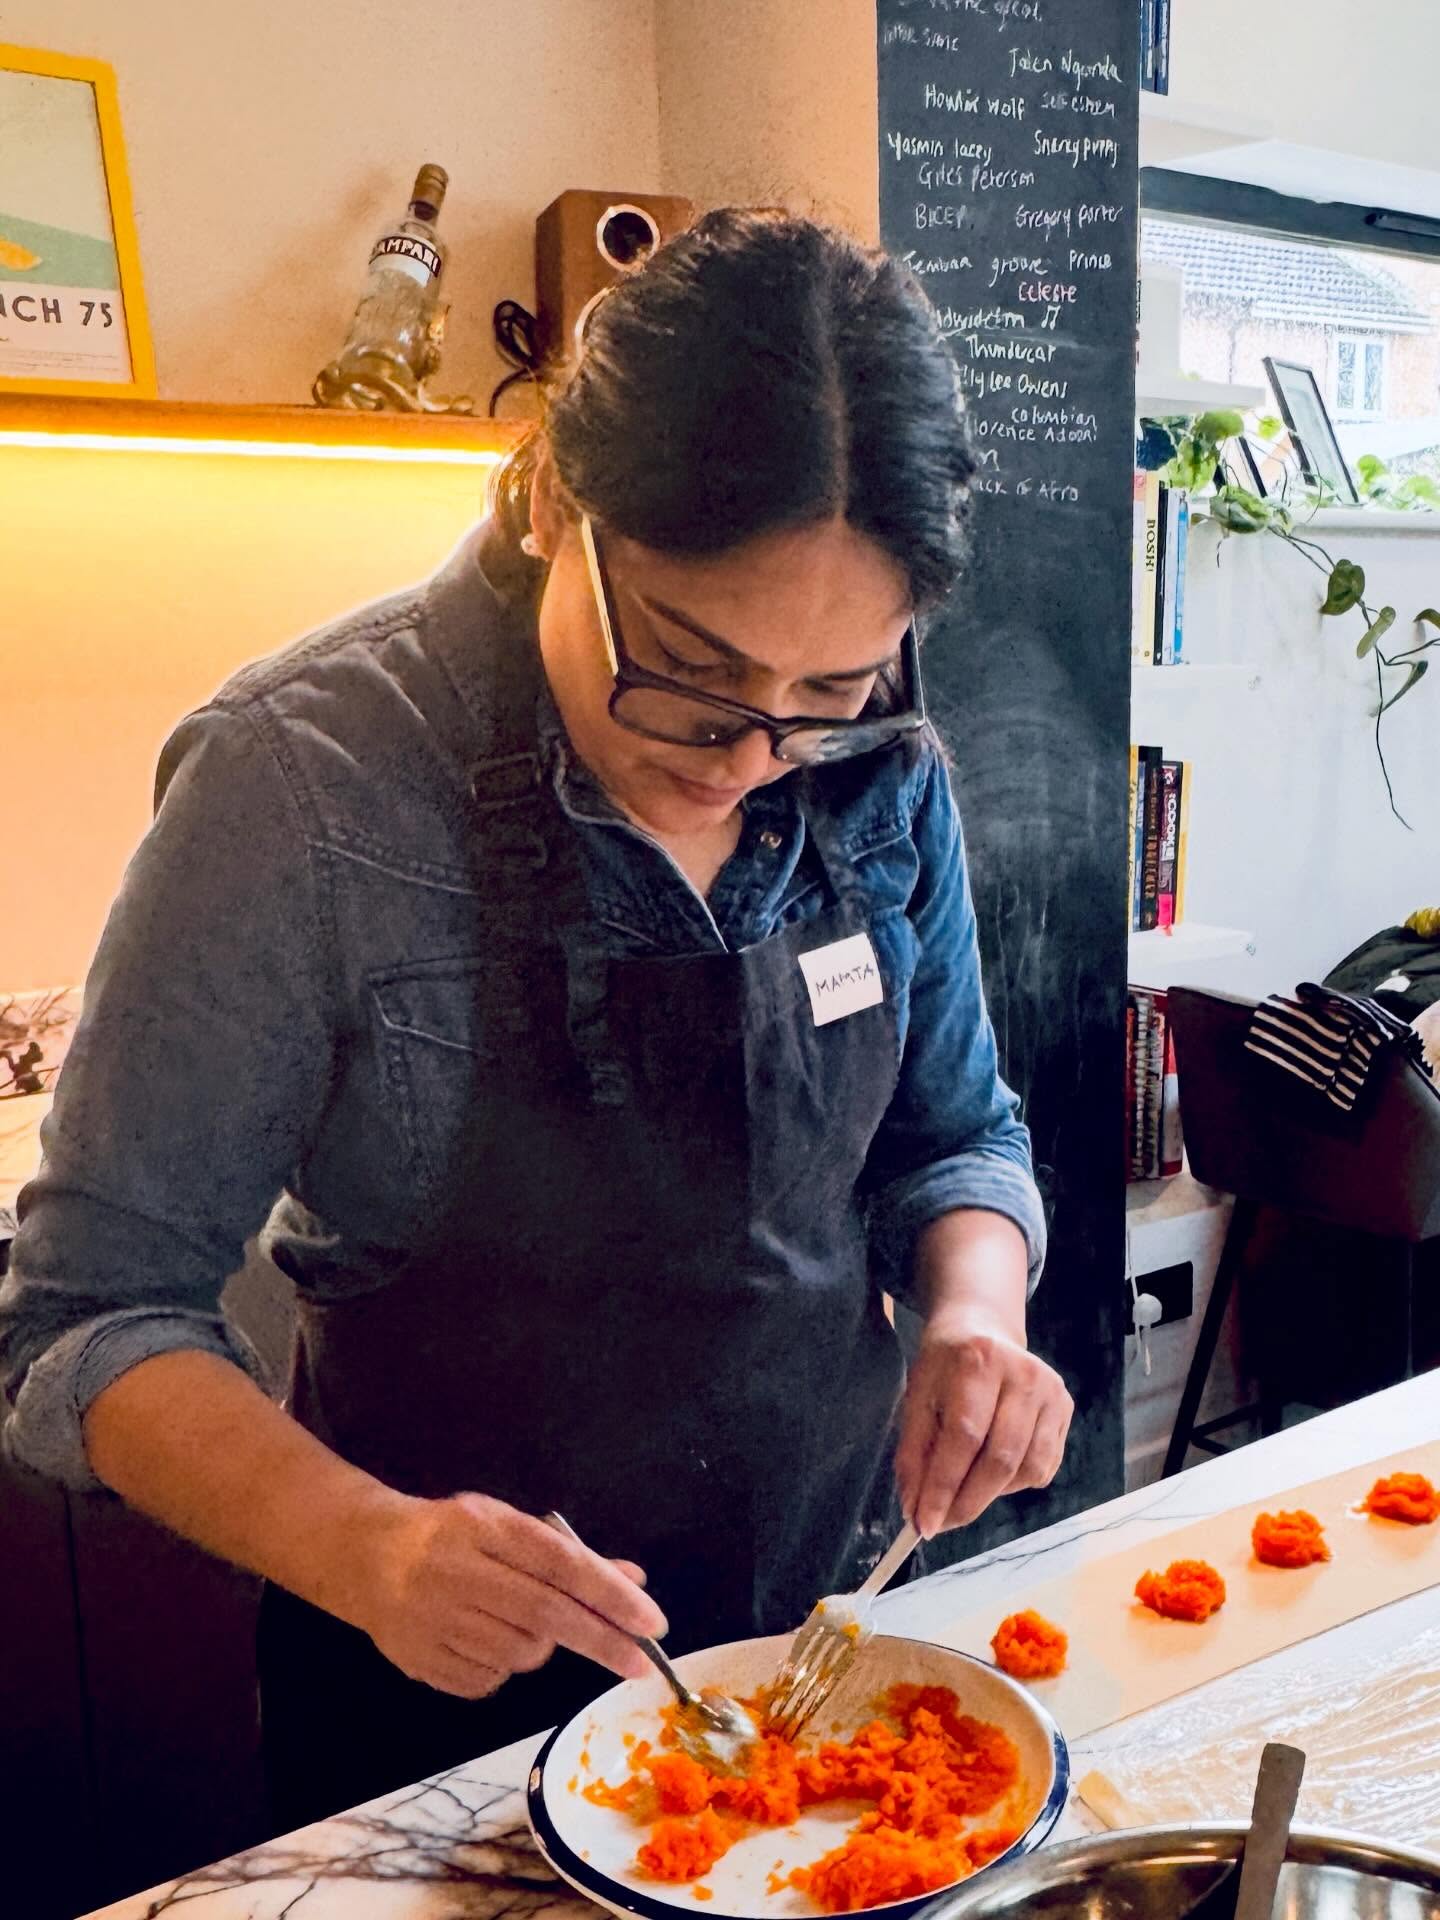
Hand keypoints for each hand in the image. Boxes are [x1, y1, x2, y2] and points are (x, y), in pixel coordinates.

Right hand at [352, 1491, 667, 1697]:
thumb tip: (634, 1581)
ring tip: (516, 1618)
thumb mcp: (508, 1526)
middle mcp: (459, 1572)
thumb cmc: (452, 1534)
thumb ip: (570, 1555)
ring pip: (521, 1653)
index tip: (650, 1622)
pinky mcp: (420, 1662)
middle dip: (601, 1640)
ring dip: (541, 1645)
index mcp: (485, 1527)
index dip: (609, 1594)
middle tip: (640, 1664)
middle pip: (546, 1615)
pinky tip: (483, 1637)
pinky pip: (490, 1679)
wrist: (364, 1555)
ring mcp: (435, 1621)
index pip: (560, 1563)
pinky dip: (503, 1665)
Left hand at [895, 1308, 1072, 1539]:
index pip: (963, 1437)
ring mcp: (1051, 1391)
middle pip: (1000, 1459)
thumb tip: (916, 1512)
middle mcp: (1023, 1373)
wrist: (983, 1329)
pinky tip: (991, 1470)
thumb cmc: (945, 1366)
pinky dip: (1013, 1484)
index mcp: (978, 1360)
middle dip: (967, 1502)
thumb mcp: (917, 1397)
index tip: (924, 1525)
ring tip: (962, 1492)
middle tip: (941, 1524)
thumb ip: (914, 1454)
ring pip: (1025, 1470)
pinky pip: (1042, 1467)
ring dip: (989, 1495)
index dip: (943, 1486)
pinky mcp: (1066, 1408)